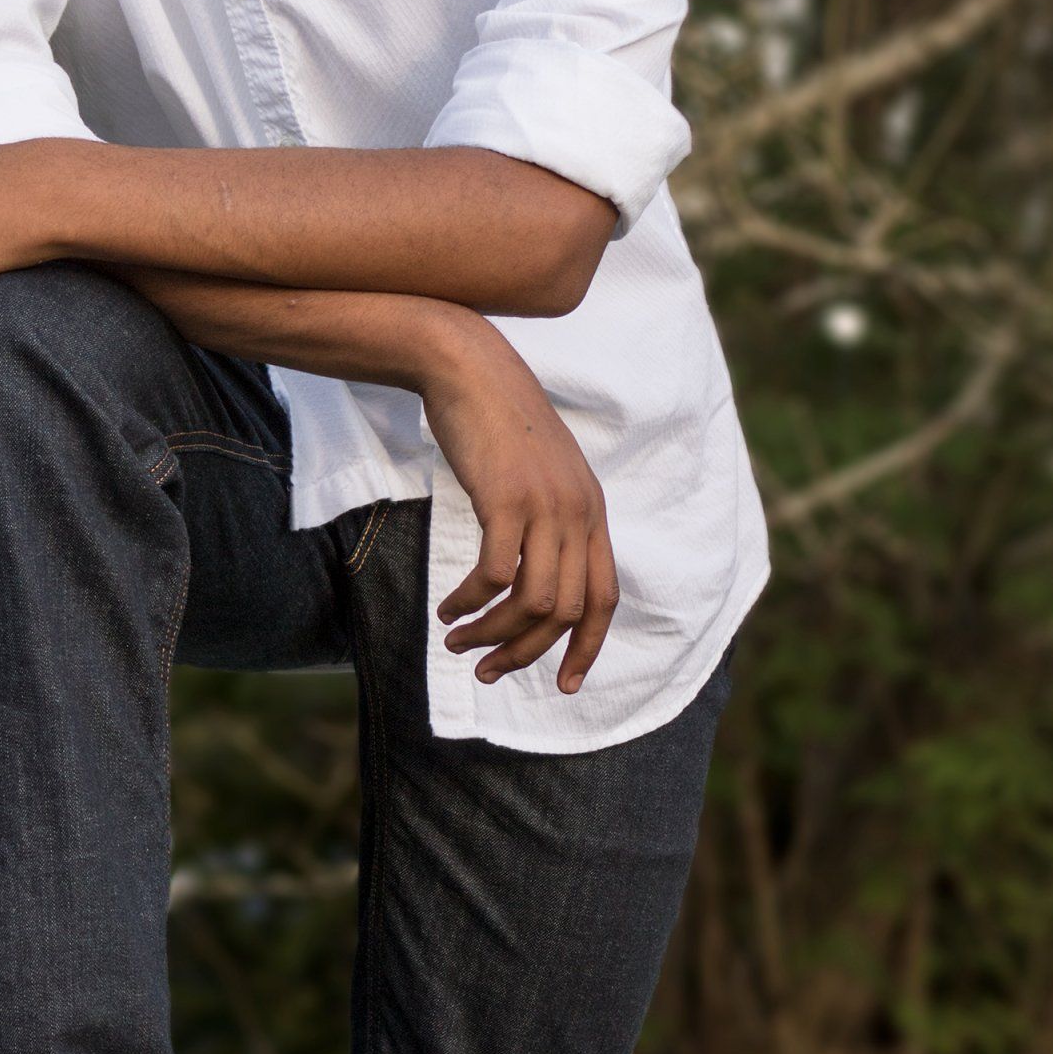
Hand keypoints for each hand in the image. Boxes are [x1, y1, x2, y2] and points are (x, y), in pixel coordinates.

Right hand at [419, 322, 618, 694]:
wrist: (469, 367)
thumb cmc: (496, 421)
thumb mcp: (540, 474)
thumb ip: (548, 518)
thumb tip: (530, 571)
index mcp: (592, 512)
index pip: (604, 599)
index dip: (587, 649)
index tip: (562, 685)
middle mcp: (578, 514)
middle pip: (567, 612)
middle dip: (526, 654)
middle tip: (486, 671)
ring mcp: (546, 506)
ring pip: (533, 603)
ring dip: (493, 635)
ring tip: (457, 643)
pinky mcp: (506, 499)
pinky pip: (495, 574)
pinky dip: (471, 603)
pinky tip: (447, 609)